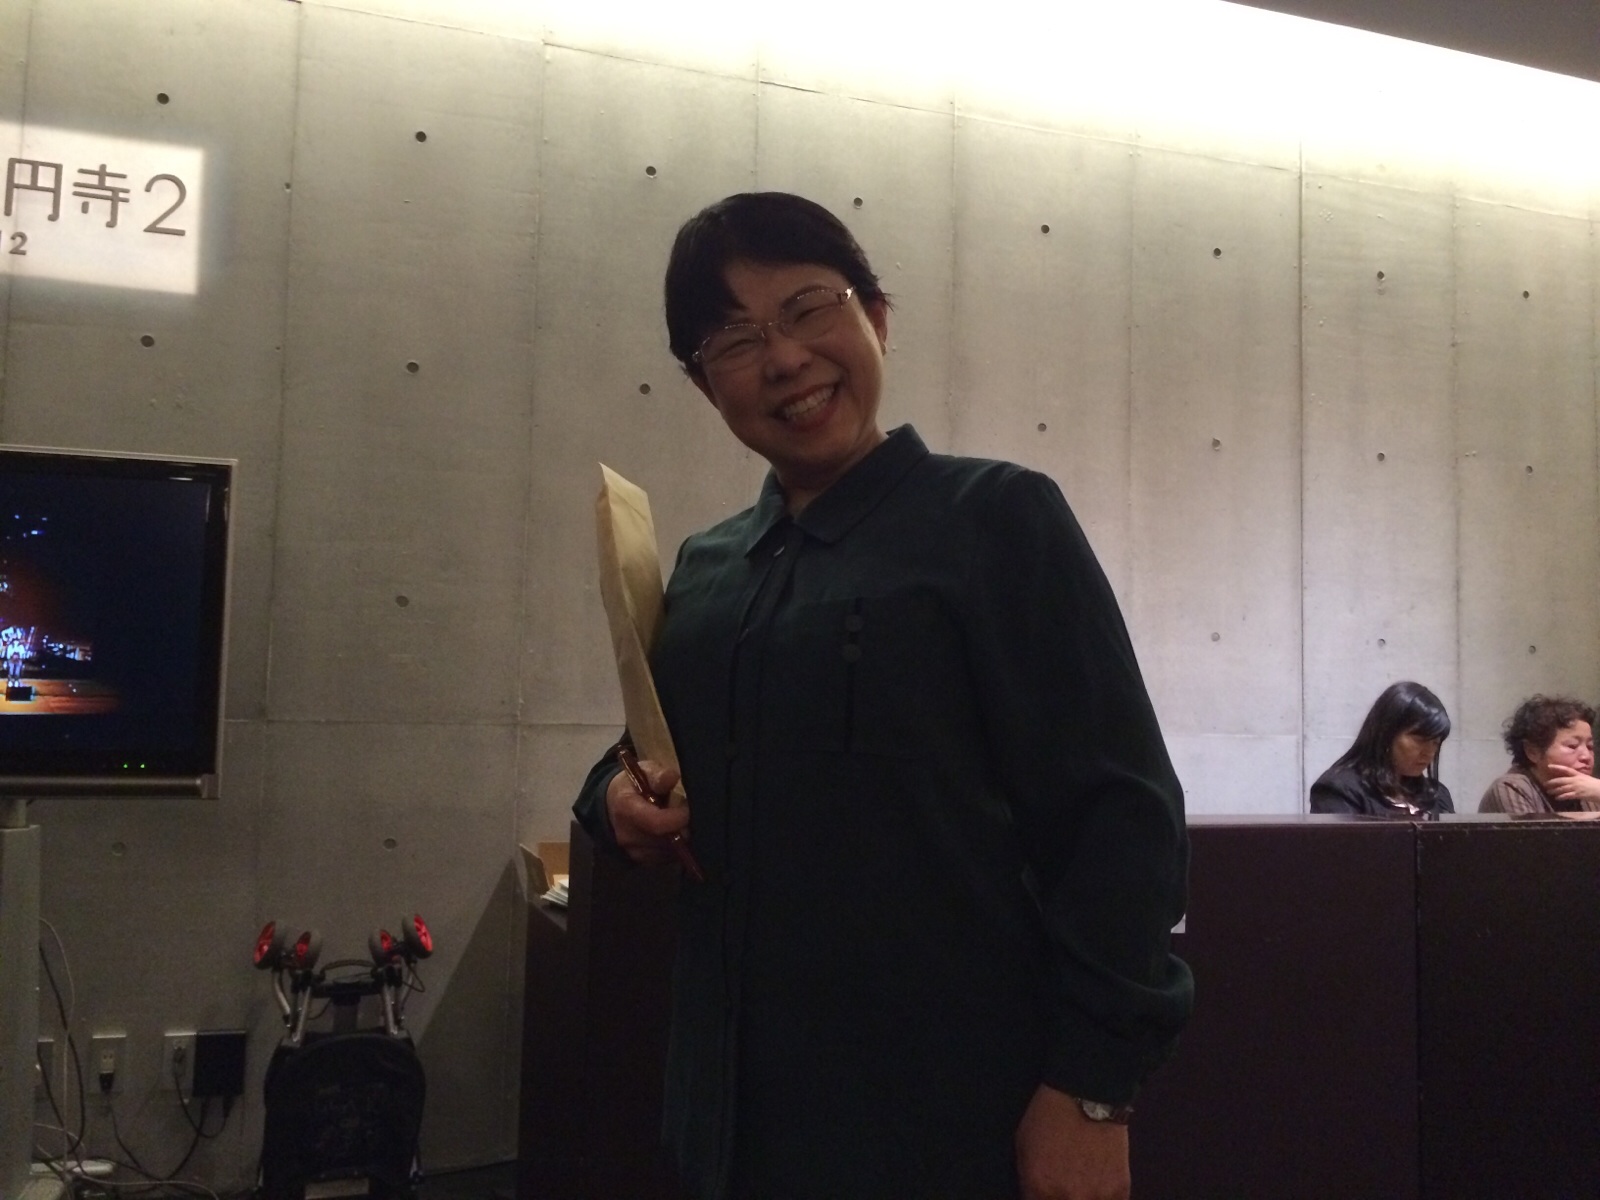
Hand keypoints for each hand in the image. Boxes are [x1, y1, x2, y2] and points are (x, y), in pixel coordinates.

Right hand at [605, 758, 691, 865]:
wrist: (611, 803)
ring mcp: (632, 850)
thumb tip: (672, 778)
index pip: (655, 823)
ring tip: (681, 822)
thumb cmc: (633, 784)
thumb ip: (658, 775)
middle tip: (690, 814)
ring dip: (680, 838)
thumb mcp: (644, 771)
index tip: (689, 809)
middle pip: (664, 839)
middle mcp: (626, 834)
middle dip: (682, 828)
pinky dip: (674, 847)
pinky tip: (675, 832)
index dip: (677, 818)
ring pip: (667, 851)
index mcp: (626, 808)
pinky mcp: (640, 860)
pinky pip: (664, 858)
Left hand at [1015, 1084, 1129, 1199]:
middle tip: (1065, 1184)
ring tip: (1081, 1184)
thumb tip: (1036, 1197)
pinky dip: (1104, 1197)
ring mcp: (1098, 1197)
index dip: (1039, 1199)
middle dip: (1061, 1198)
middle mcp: (1070, 1198)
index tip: (1043, 1193)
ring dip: (1083, 1197)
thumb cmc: (1048, 1118)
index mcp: (1041, 1188)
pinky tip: (1098, 1186)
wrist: (1087, 1094)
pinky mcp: (1121, 1191)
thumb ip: (1029, 1183)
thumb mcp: (1024, 1148)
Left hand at [1543, 765, 1599, 805]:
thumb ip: (1577, 779)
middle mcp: (1576, 780)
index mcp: (1578, 775)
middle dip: (1552, 782)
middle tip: (1545, 784)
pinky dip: (1561, 797)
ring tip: (1549, 792)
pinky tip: (1557, 798)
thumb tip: (1569, 780)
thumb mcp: (1586, 779)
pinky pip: (1567, 795)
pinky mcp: (1578, 794)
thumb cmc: (1595, 785)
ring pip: (1562, 788)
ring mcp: (1576, 787)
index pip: (1566, 769)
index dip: (1557, 767)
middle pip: (1561, 780)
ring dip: (1554, 790)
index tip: (1549, 766)